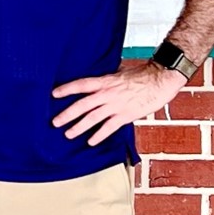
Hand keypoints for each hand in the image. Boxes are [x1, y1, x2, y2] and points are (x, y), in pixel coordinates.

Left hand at [52, 61, 186, 145]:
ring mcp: (116, 105)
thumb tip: (97, 82)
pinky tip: (91, 141)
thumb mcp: (119, 73)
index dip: (66, 89)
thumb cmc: (141, 75)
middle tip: (54, 122)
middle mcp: (107, 93)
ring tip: (68, 134)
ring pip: (92, 118)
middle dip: (67, 114)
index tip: (53, 94)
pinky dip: (99, 135)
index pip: (81, 84)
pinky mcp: (126, 115)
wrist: (160, 80)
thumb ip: (107, 80)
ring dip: (78, 127)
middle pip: (82, 105)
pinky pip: (109, 127)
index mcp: (105, 81)